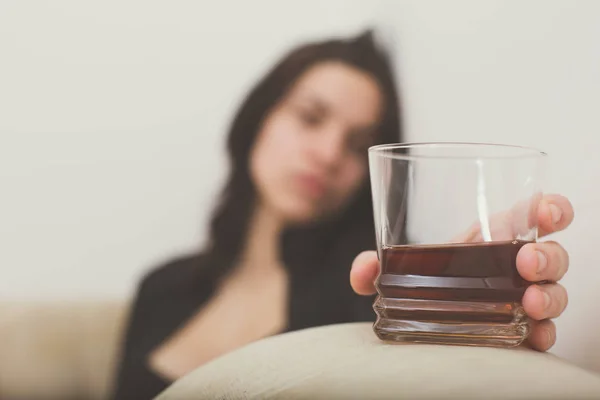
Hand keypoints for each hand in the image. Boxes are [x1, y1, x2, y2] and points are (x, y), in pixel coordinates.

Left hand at [350, 194, 573, 350]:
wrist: (426, 319)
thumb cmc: (427, 279)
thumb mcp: (401, 267)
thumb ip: (377, 265)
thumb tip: (365, 270)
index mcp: (493, 236)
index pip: (533, 215)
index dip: (550, 209)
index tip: (547, 213)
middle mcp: (515, 265)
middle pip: (551, 254)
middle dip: (547, 255)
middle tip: (526, 263)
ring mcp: (522, 297)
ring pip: (554, 291)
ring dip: (549, 294)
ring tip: (529, 301)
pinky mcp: (521, 330)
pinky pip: (544, 331)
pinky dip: (543, 333)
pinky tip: (533, 335)